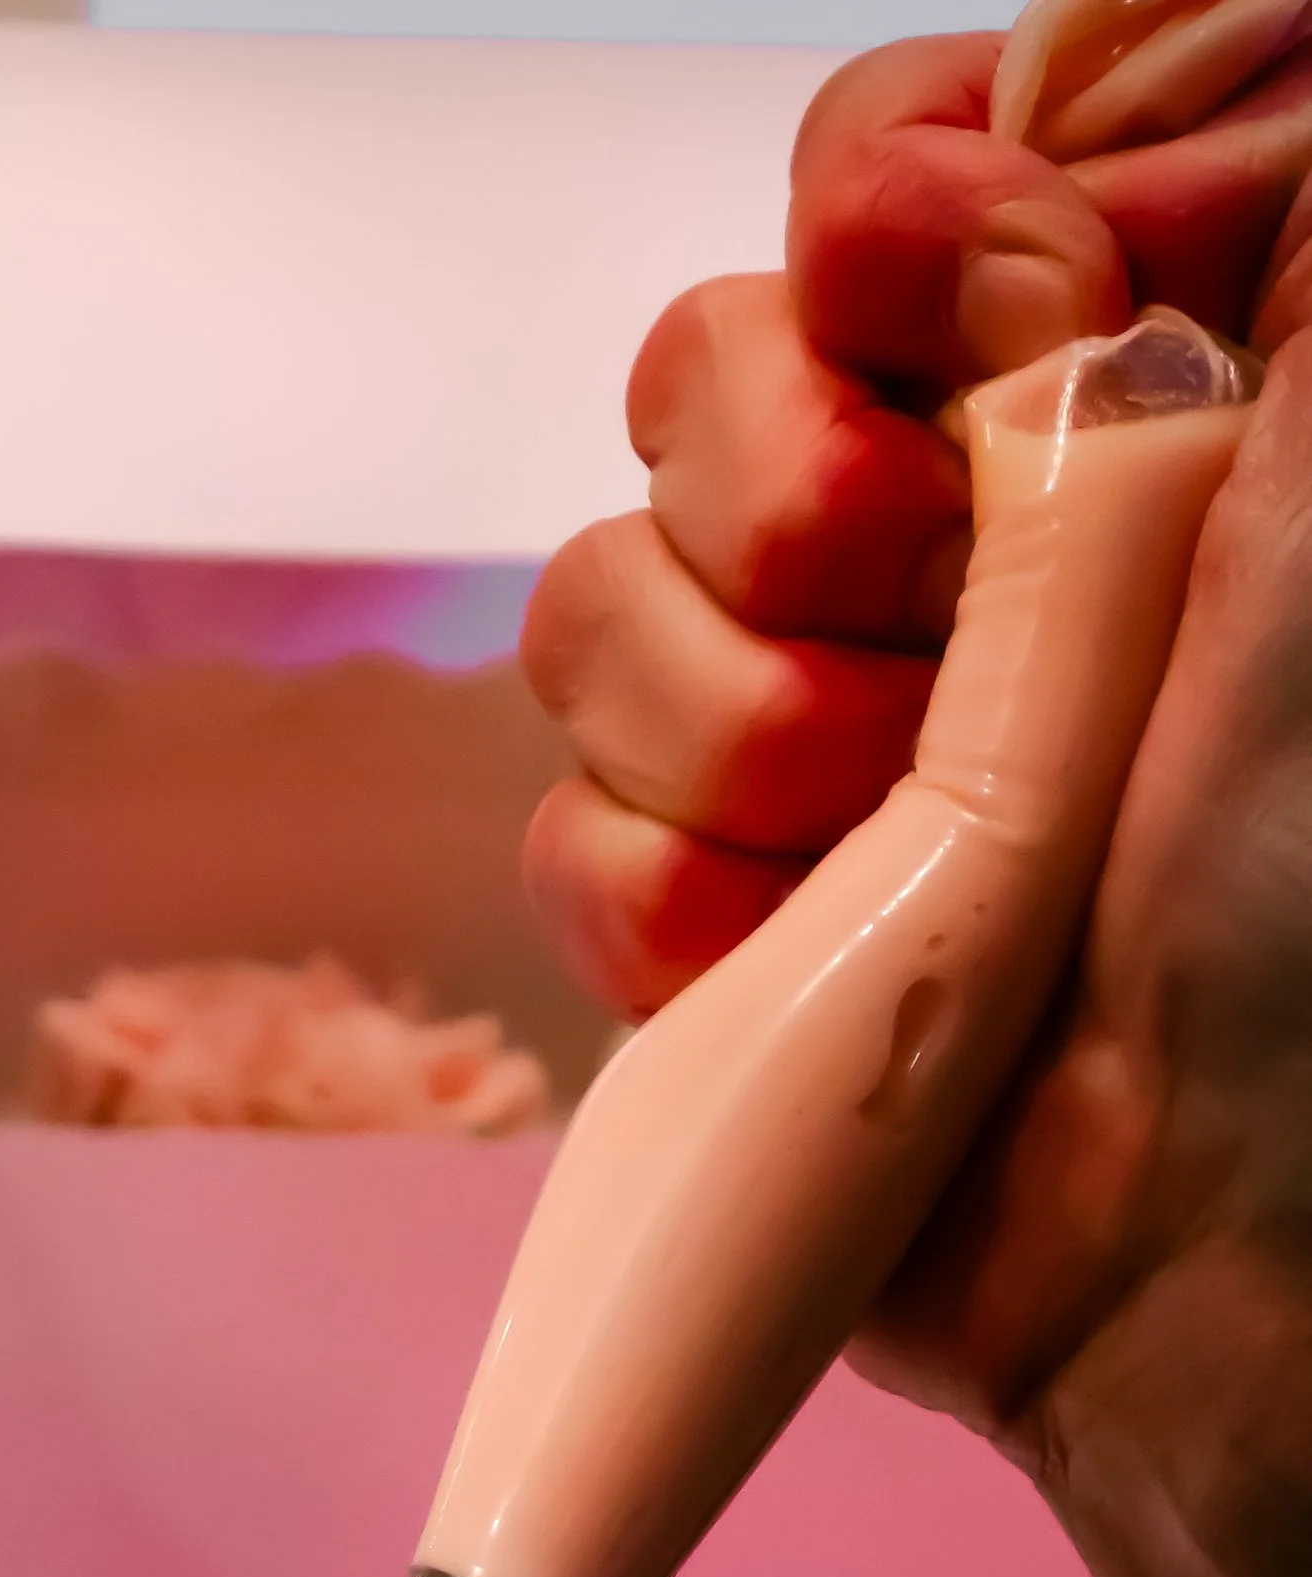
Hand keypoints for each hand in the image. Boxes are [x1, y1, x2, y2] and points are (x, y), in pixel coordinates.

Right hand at [522, 31, 1311, 1576]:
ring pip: (594, 607)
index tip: (973, 304)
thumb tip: (1072, 54)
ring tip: (901, 843)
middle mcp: (943, 543)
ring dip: (741, 737)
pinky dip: (676, 919)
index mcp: (1101, 387)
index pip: (876, 167)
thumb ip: (1261, 174)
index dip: (879, 221)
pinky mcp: (700, 927)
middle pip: (697, 369)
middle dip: (799, 505)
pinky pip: (562, 840)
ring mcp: (805, 740)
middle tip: (952, 617)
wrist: (1232, 1231)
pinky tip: (802, 971)